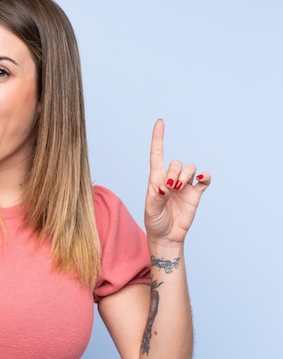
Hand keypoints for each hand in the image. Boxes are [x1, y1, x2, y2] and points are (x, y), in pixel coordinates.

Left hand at [144, 119, 210, 244]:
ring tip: (180, 188)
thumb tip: (165, 186)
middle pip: (176, 162)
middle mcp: (171, 178)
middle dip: (175, 171)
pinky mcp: (196, 194)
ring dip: (186, 174)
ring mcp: (185, 186)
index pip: (157, 154)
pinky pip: (204, 179)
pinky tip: (203, 178)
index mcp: (156, 178)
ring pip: (190, 168)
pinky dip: (206, 176)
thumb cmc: (155, 221)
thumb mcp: (151, 209)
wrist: (167, 236)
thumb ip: (157, 196)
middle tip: (171, 187)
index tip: (160, 121)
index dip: (158, 138)